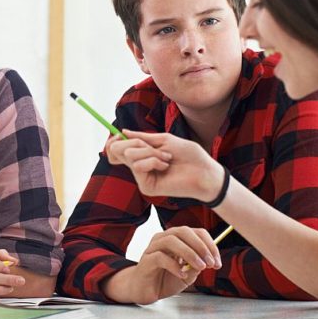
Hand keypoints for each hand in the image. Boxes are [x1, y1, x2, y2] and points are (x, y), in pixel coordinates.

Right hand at [104, 226, 220, 303]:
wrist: (145, 291)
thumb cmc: (165, 279)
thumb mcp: (188, 274)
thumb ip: (197, 266)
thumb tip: (209, 260)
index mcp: (176, 239)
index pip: (195, 232)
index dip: (209, 245)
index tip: (217, 262)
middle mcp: (163, 238)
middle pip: (183, 231)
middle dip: (200, 246)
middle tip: (210, 263)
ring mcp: (153, 248)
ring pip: (171, 240)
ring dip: (189, 253)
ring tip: (200, 267)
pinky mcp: (146, 260)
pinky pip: (160, 257)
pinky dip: (174, 265)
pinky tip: (181, 274)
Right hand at [105, 130, 223, 202]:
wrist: (204, 170)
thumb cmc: (188, 155)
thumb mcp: (163, 140)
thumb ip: (142, 138)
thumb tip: (122, 132)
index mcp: (141, 155)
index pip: (115, 149)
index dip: (113, 140)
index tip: (120, 135)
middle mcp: (138, 166)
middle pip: (116, 150)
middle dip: (135, 142)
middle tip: (154, 147)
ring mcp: (142, 177)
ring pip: (129, 156)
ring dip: (150, 152)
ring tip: (166, 158)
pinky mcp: (146, 186)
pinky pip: (139, 166)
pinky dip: (153, 161)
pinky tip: (166, 166)